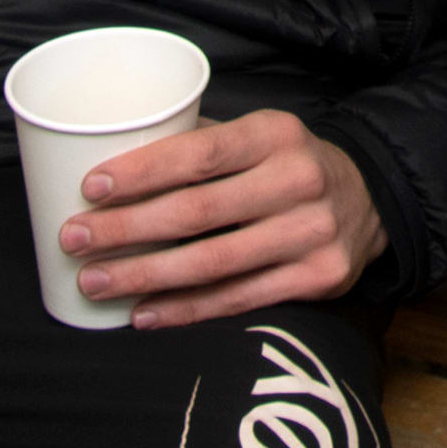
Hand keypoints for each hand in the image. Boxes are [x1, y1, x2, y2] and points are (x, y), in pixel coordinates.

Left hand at [61, 109, 387, 326]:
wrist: (372, 202)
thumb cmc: (288, 166)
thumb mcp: (259, 136)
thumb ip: (203, 145)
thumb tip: (116, 158)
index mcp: (276, 134)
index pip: (199, 154)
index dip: (142, 172)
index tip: (91, 189)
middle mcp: (298, 180)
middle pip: (196, 212)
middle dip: (125, 229)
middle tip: (75, 240)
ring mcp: (311, 233)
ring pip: (211, 263)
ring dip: (143, 275)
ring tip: (94, 281)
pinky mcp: (318, 279)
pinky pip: (237, 300)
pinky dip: (184, 310)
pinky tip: (142, 313)